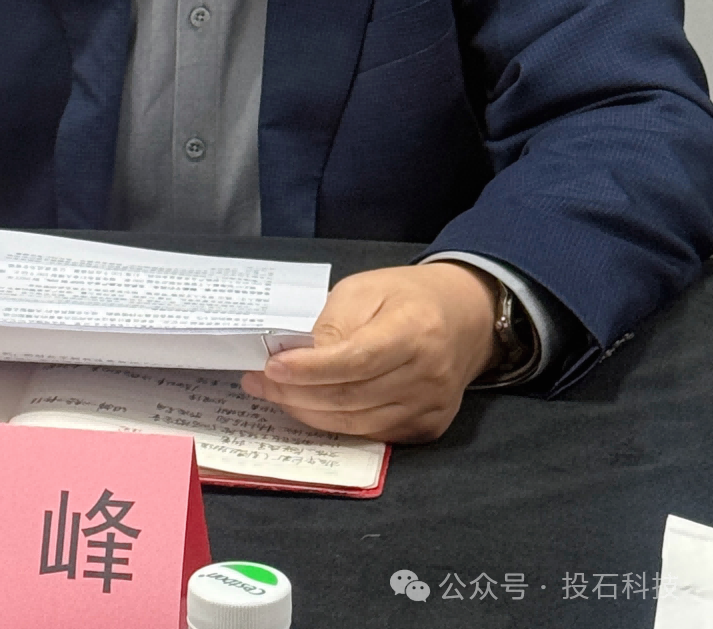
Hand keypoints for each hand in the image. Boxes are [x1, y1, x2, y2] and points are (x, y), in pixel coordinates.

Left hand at [241, 262, 497, 442]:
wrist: (465, 317)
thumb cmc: (407, 295)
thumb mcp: (365, 289)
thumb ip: (334, 324)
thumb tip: (298, 358)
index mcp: (415, 330)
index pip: (356, 360)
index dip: (311, 369)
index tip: (271, 367)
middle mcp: (428, 375)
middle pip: (351, 397)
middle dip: (296, 393)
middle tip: (259, 382)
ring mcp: (431, 407)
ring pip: (356, 423)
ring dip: (308, 412)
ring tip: (275, 394)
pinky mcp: (428, 428)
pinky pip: (370, 433)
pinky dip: (334, 424)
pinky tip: (309, 406)